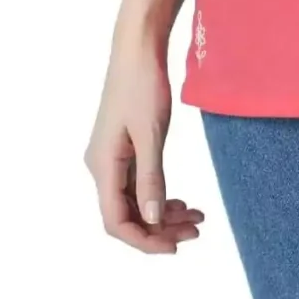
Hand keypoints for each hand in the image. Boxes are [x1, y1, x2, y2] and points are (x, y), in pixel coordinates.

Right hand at [85, 34, 205, 254]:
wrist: (137, 51)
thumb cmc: (143, 86)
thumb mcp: (151, 135)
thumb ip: (152, 179)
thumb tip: (153, 220)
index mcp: (102, 166)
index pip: (116, 222)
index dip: (144, 241)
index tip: (175, 246)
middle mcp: (101, 167)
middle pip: (126, 216)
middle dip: (160, 229)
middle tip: (196, 230)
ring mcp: (111, 160)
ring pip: (134, 202)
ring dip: (163, 215)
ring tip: (197, 217)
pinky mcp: (123, 151)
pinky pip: (137, 186)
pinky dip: (159, 196)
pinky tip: (182, 201)